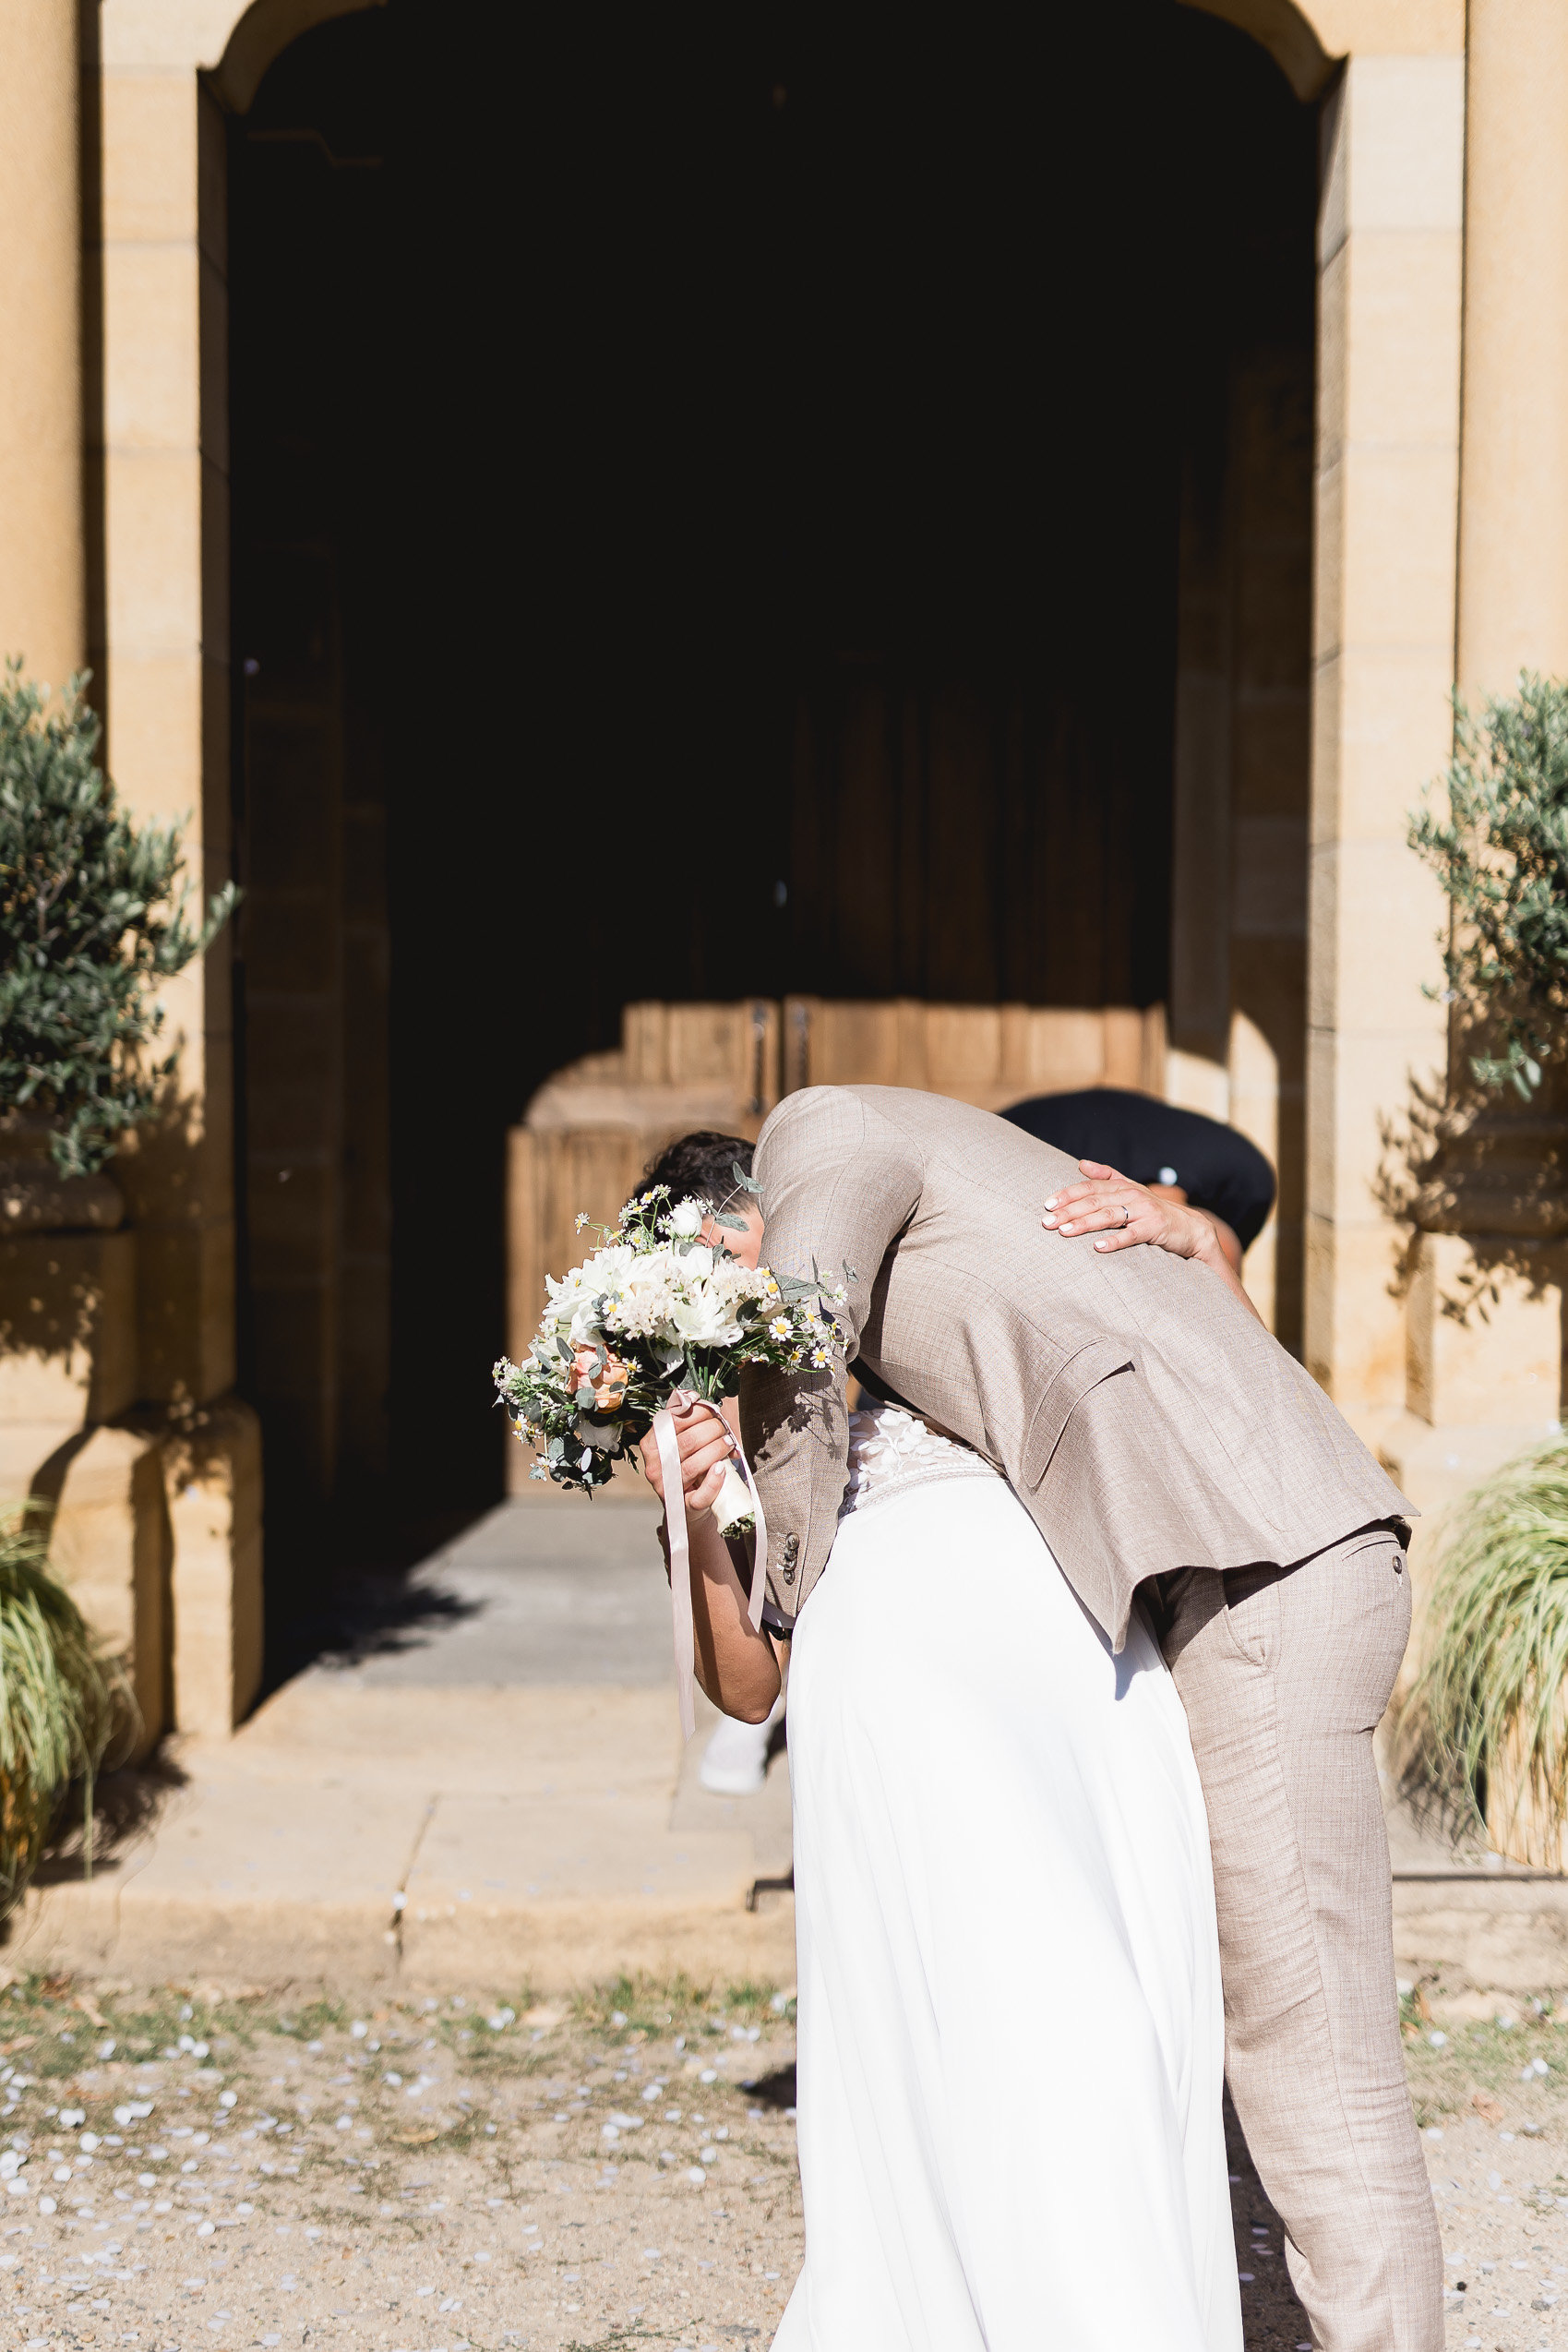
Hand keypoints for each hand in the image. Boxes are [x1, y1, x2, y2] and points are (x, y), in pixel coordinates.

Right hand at [637, 1398, 736, 1515]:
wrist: (687, 1504)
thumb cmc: (686, 1465)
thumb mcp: (679, 1441)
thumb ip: (683, 1419)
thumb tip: (692, 1397)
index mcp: (651, 1444)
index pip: (673, 1421)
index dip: (697, 1412)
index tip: (713, 1410)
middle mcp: (655, 1466)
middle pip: (687, 1441)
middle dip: (712, 1430)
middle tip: (724, 1429)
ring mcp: (668, 1487)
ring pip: (694, 1465)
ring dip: (717, 1450)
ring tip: (729, 1443)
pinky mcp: (684, 1505)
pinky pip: (701, 1494)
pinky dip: (714, 1481)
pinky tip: (722, 1468)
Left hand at [1042, 1160, 1216, 1261]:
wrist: (1190, 1228)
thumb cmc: (1153, 1211)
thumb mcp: (1131, 1190)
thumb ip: (1107, 1176)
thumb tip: (1081, 1163)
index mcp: (1122, 1186)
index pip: (1089, 1187)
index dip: (1067, 1194)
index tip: (1047, 1205)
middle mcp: (1131, 1195)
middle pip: (1094, 1201)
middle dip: (1068, 1211)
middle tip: (1046, 1223)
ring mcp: (1144, 1211)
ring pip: (1108, 1216)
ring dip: (1084, 1224)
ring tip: (1064, 1232)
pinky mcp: (1154, 1228)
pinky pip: (1131, 1235)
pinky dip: (1114, 1241)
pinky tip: (1097, 1247)